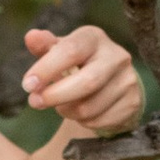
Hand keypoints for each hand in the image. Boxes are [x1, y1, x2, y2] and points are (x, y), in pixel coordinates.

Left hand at [24, 23, 143, 141]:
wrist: (112, 83)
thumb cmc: (79, 63)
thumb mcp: (61, 51)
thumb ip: (45, 46)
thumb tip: (31, 37)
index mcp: (94, 38)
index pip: (71, 51)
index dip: (47, 69)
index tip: (27, 84)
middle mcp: (116, 56)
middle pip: (87, 82)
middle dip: (56, 95)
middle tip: (35, 102)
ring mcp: (128, 80)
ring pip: (90, 107)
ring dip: (67, 111)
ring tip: (62, 105)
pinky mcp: (132, 103)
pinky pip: (99, 121)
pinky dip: (83, 122)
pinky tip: (81, 112)